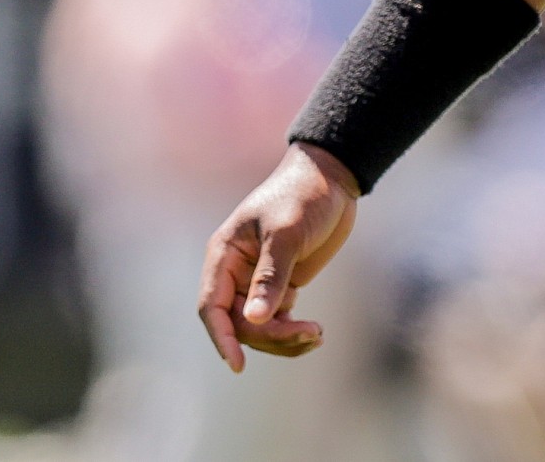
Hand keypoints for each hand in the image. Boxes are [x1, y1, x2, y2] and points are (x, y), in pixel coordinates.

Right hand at [198, 143, 359, 370]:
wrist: (333, 179)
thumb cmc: (303, 196)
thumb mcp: (286, 234)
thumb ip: (271, 276)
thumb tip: (255, 318)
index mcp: (225, 255)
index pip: (212, 306)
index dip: (221, 337)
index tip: (238, 365)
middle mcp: (236, 271)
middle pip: (240, 324)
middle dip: (271, 336)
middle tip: (311, 332)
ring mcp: (257, 281)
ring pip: (259, 328)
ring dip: (285, 339)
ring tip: (317, 334)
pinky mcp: (281, 285)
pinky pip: (277, 322)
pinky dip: (293, 333)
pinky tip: (315, 333)